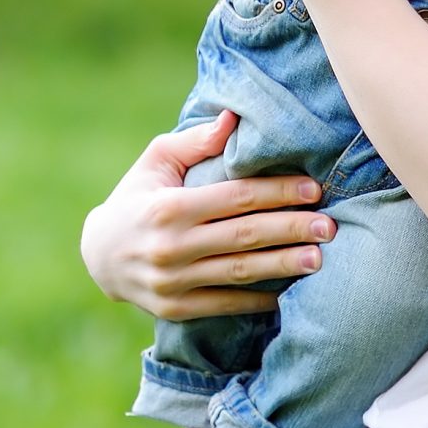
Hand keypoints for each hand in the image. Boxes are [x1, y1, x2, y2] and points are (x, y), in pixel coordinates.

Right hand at [78, 110, 335, 320]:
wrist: (97, 254)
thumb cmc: (137, 196)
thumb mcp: (156, 160)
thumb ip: (195, 141)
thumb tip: (233, 119)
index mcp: (168, 207)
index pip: (236, 198)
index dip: (278, 193)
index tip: (314, 189)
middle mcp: (170, 247)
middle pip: (243, 236)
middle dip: (291, 230)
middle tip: (329, 226)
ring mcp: (171, 281)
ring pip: (238, 272)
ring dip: (282, 266)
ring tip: (319, 260)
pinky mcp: (174, 308)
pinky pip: (223, 304)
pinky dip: (256, 299)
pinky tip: (288, 293)